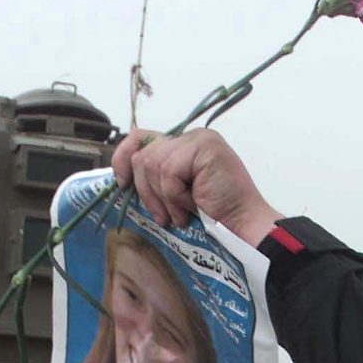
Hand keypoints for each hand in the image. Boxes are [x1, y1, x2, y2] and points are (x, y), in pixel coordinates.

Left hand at [113, 128, 284, 247]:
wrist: (241, 225)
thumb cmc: (211, 216)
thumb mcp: (175, 193)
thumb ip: (156, 177)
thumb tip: (121, 177)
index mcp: (183, 144)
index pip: (140, 137)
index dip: (123, 159)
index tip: (122, 184)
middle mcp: (191, 137)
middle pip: (142, 154)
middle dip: (146, 191)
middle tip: (165, 215)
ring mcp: (198, 139)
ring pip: (152, 164)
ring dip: (164, 198)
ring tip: (182, 213)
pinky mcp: (203, 147)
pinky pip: (168, 172)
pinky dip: (175, 195)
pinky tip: (193, 205)